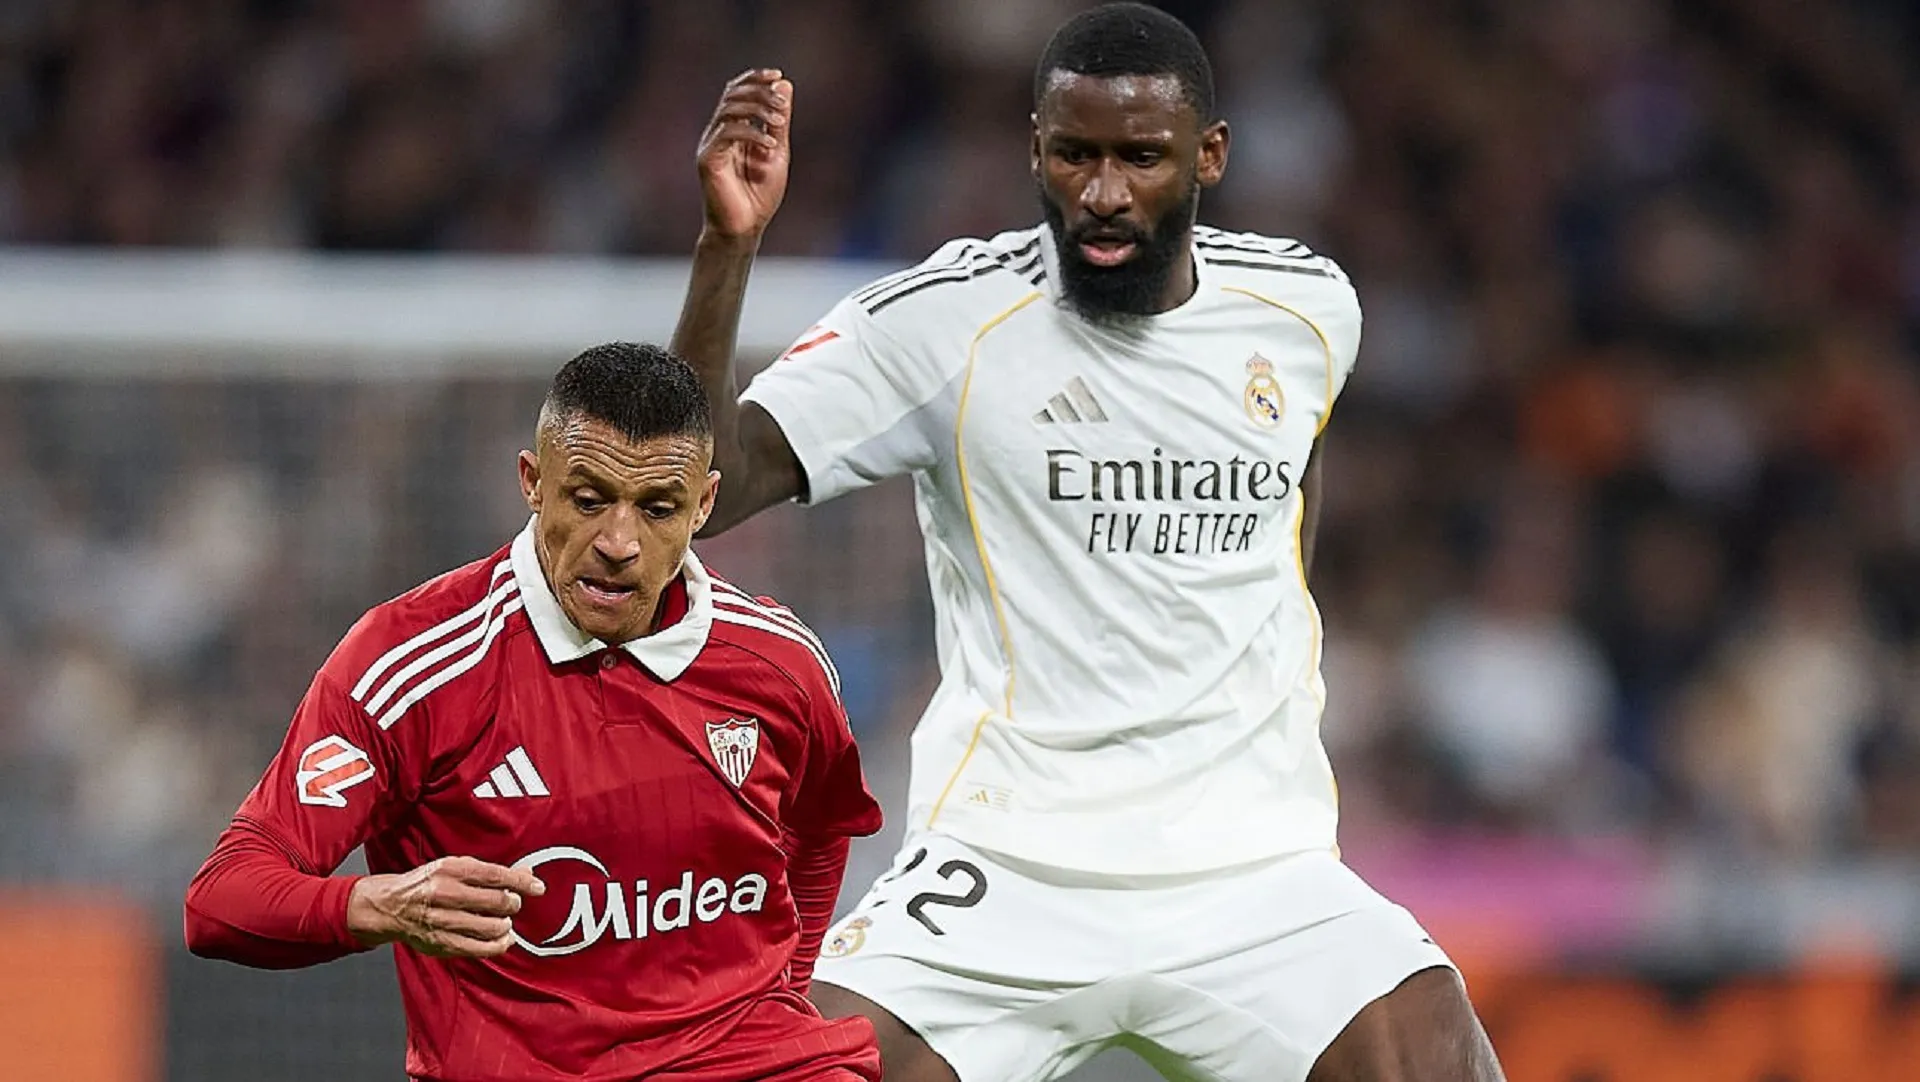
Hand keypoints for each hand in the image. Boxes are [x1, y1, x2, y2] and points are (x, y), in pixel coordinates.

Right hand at [347, 855, 545, 958]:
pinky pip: (480, 949)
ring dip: (505, 925)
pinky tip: (503, 939)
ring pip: (491, 927)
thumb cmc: (428, 884)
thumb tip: (527, 875)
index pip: (495, 875)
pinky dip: (498, 945)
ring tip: (504, 921)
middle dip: (511, 904)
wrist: (389, 906)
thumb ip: (490, 872)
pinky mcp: (441, 944)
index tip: (538, 888)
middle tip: (512, 904)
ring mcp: (442, 921)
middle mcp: (445, 894)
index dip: (521, 883)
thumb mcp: (455, 868)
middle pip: (496, 902)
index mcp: (449, 870)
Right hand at [696, 68, 792, 242]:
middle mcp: (718, 132)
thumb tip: (784, 84)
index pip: (737, 90)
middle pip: (732, 94)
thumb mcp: (777, 152)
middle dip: (759, 92)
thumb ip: (778, 121)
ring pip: (729, 109)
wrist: (745, 228)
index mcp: (733, 128)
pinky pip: (727, 133)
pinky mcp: (707, 159)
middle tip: (781, 105)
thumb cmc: (759, 195)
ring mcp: (710, 144)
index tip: (778, 75)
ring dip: (757, 109)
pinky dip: (751, 133)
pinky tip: (770, 145)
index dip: (755, 78)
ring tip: (779, 121)